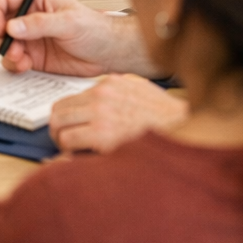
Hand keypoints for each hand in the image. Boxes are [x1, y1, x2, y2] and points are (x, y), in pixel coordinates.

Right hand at [0, 0, 122, 76]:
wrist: (109, 54)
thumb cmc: (95, 29)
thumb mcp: (68, 22)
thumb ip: (39, 23)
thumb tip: (12, 26)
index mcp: (37, 0)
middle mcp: (30, 18)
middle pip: (0, 24)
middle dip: (0, 37)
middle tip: (10, 47)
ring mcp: (30, 39)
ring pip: (5, 45)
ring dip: (7, 53)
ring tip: (20, 59)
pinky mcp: (34, 57)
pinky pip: (15, 61)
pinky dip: (15, 65)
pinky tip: (26, 66)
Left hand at [49, 75, 187, 152]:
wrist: (184, 134)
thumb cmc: (166, 119)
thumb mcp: (140, 91)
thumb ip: (117, 92)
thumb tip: (96, 100)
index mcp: (110, 84)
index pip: (70, 98)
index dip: (67, 116)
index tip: (71, 127)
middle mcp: (101, 95)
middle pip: (58, 111)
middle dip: (59, 129)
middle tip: (66, 142)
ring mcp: (100, 114)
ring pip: (59, 127)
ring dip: (62, 141)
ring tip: (74, 152)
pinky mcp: (101, 135)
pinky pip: (68, 143)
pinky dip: (70, 153)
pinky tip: (82, 159)